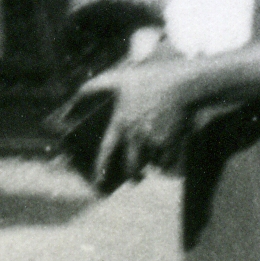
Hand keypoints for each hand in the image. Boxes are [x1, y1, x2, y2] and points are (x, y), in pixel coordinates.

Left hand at [78, 59, 191, 188]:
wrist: (182, 84)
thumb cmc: (150, 79)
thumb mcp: (119, 78)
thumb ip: (94, 87)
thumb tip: (76, 95)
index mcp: (122, 122)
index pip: (107, 151)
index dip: (100, 168)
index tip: (97, 183)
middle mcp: (136, 135)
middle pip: (132, 167)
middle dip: (133, 176)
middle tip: (135, 179)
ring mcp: (155, 140)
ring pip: (152, 164)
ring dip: (153, 165)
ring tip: (155, 161)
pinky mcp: (172, 143)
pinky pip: (168, 161)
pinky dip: (168, 161)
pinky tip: (169, 155)